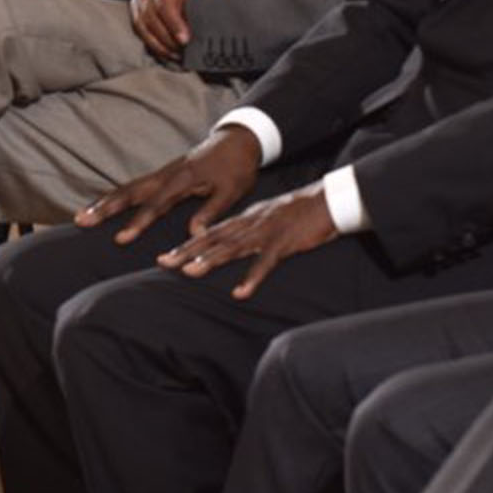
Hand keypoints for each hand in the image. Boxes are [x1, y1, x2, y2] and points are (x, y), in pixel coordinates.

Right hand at [76, 124, 261, 242]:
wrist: (238, 140)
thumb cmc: (237, 167)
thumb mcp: (232, 190)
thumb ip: (211, 211)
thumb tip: (193, 234)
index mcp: (183, 179)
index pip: (156, 204)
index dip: (138, 222)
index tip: (120, 238)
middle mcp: (167, 174)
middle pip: (130, 192)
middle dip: (105, 207)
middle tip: (81, 221)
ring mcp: (163, 173)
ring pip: (128, 188)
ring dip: (105, 202)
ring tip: (82, 216)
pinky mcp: (163, 175)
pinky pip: (135, 186)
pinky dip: (116, 196)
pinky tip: (105, 206)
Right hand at [130, 0, 214, 60]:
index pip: (164, 5)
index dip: (173, 23)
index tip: (185, 38)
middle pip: (153, 20)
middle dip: (168, 39)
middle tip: (184, 50)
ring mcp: (137, 5)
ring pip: (145, 29)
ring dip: (161, 45)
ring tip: (178, 56)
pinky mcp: (135, 15)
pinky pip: (142, 33)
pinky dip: (154, 46)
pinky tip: (167, 54)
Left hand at [155, 181, 336, 299]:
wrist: (328, 200)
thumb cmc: (299, 213)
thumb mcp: (267, 219)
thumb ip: (248, 231)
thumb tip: (230, 244)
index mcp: (245, 220)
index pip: (210, 233)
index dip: (186, 246)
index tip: (165, 257)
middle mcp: (250, 224)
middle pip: (214, 239)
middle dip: (187, 252)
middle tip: (163, 263)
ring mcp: (265, 233)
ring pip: (233, 247)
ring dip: (211, 260)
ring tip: (190, 272)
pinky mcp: (284, 243)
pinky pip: (265, 262)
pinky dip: (252, 277)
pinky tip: (240, 292)